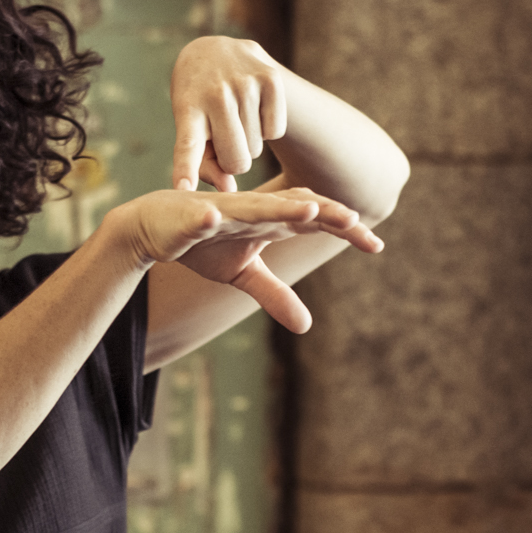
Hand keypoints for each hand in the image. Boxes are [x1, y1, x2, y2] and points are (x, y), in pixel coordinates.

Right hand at [115, 188, 381, 331]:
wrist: (155, 226)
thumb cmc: (205, 243)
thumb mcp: (243, 273)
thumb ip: (275, 294)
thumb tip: (307, 327)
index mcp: (268, 221)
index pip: (314, 221)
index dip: (344, 229)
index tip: (377, 246)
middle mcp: (251, 210)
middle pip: (293, 205)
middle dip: (323, 211)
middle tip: (354, 219)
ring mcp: (221, 211)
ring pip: (253, 207)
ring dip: (279, 207)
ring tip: (308, 210)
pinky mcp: (189, 218)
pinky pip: (198, 217)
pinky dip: (205, 217)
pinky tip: (212, 218)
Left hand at [170, 36, 288, 192]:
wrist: (214, 51)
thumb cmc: (199, 104)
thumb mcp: (191, 129)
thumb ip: (205, 165)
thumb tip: (229, 188)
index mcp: (188, 108)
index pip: (188, 145)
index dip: (186, 169)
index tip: (183, 189)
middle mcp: (216, 93)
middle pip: (236, 161)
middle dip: (232, 162)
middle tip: (225, 141)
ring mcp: (245, 84)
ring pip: (257, 149)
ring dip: (249, 143)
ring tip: (236, 118)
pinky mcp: (271, 78)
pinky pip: (276, 131)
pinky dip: (268, 129)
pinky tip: (254, 110)